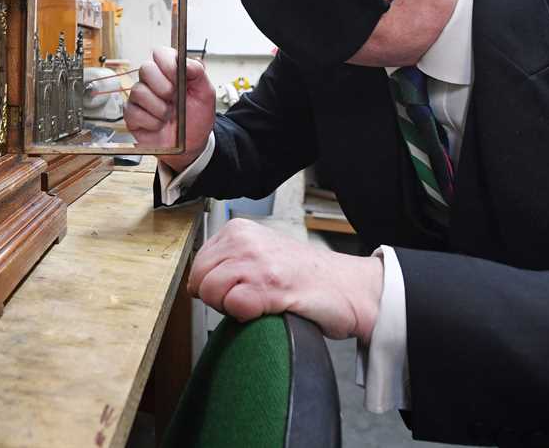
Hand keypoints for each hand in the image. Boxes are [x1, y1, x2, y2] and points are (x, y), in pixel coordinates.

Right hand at [123, 46, 215, 171]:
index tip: (177, 76)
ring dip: (159, 108)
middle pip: (145, 68)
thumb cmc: (197, 118)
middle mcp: (153, 81)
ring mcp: (140, 97)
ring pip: (138, 91)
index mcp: (170, 72)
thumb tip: (184, 61)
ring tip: (169, 116)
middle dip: (162, 86)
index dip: (166, 63)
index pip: (160, 53)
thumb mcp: (205, 94)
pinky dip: (150, 122)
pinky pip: (133, 111)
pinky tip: (158, 125)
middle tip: (174, 99)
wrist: (191, 145)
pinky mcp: (131, 114)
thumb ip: (197, 73)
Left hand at [190, 218, 383, 342]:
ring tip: (261, 304)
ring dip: (232, 308)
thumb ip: (229, 261)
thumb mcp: (261, 254)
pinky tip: (269, 310)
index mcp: (239, 230)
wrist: (352, 288)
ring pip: (211, 292)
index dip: (212, 285)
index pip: (197, 264)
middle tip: (249, 300)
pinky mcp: (271, 286)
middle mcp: (245, 241)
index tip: (237, 290)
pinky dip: (247, 317)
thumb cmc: (307, 277)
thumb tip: (196, 284)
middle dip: (218, 298)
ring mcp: (257, 262)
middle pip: (199, 279)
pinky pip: (234, 307)